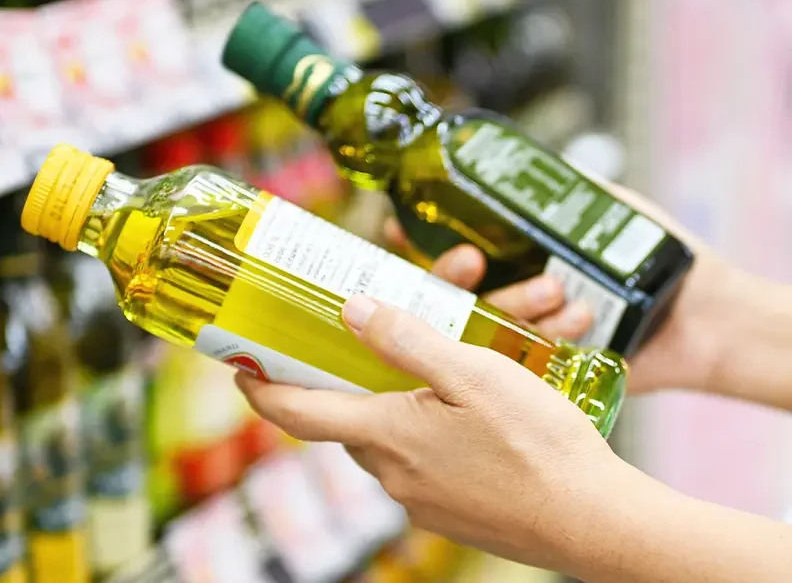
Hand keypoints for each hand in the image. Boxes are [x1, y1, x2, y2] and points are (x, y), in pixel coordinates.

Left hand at [236, 295, 621, 572]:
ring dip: (393, 407)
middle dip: (344, 386)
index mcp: (388, 435)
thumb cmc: (538, 444)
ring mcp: (420, 498)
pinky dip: (424, 432)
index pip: (299, 413)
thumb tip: (352, 311)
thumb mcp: (474, 373)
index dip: (263, 389)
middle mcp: (393, 473)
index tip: (239, 368)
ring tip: (426, 377)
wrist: (592, 521)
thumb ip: (408, 341)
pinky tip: (464, 418)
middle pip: (347, 422)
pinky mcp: (449, 510)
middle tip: (357, 350)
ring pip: (387, 440)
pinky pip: (419, 461)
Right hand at [392, 182, 742, 395]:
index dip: (417, 246)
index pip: (452, 255)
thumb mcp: (618, 212)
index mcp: (517, 261)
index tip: (395, 232)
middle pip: (455, 295)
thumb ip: (576, 192)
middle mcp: (512, 299)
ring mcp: (527, 340)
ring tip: (555, 290)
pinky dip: (544, 337)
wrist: (710, 316)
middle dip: (452, 276)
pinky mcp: (551, 372)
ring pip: (488, 328)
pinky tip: (576, 319)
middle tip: (470, 261)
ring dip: (511, 303)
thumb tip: (530, 163)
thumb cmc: (665, 258)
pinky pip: (528, 360)